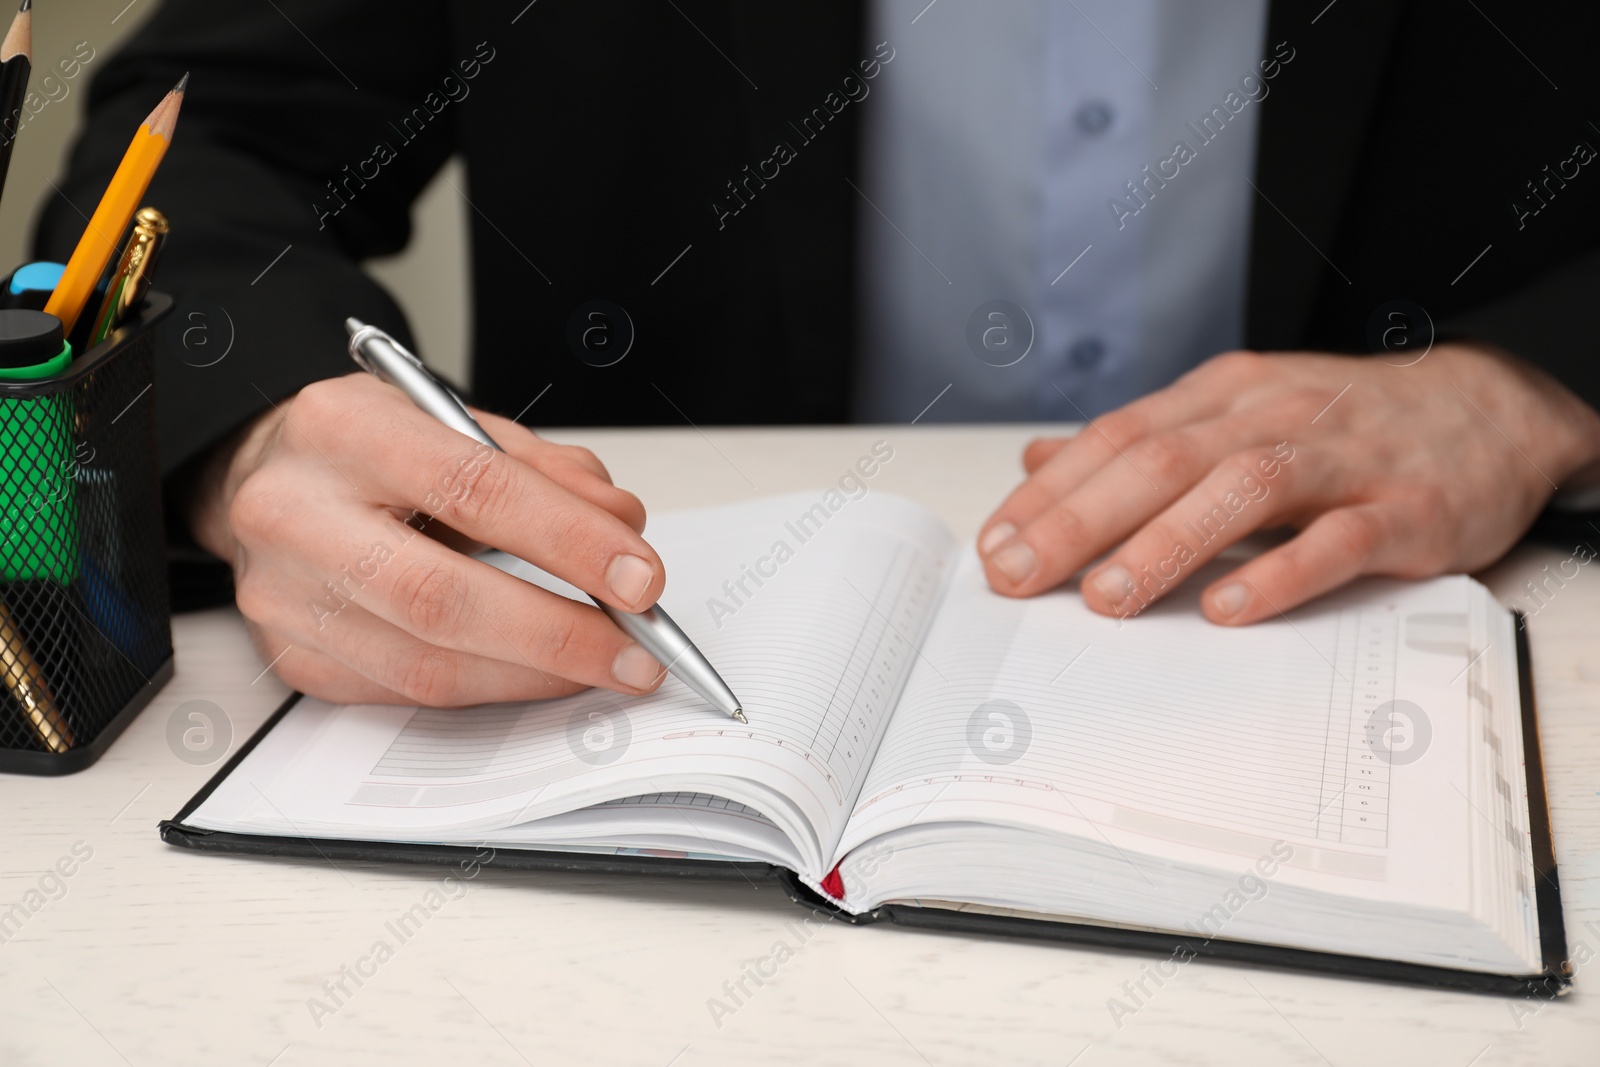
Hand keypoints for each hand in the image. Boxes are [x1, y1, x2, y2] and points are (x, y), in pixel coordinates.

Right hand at [184, 373, 669, 704]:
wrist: (264, 475)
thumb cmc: (369, 447)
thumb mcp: (453, 420)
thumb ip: (541, 470)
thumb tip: (621, 528)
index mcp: (342, 430)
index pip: (473, 490)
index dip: (568, 542)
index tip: (640, 577)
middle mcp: (296, 514)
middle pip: (441, 597)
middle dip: (560, 633)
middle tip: (638, 648)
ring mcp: (284, 595)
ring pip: (427, 664)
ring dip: (535, 675)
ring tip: (606, 667)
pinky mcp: (292, 656)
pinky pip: (407, 692)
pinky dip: (490, 687)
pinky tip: (539, 674)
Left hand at [977, 344, 1599, 622]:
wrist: (1492, 411)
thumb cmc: (1344, 424)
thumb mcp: (1234, 413)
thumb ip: (1139, 440)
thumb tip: (1039, 462)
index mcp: (1224, 395)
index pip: (1119, 437)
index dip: (1052, 492)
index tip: (995, 545)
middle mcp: (1272, 416)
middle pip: (1161, 460)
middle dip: (1080, 520)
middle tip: (1019, 576)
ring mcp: (1341, 459)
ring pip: (1240, 490)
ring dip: (1165, 544)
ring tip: (1104, 599)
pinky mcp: (1405, 509)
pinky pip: (1337, 539)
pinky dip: (1279, 572)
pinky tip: (1227, 608)